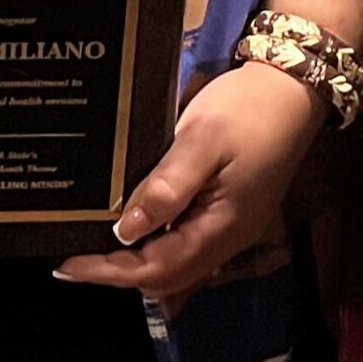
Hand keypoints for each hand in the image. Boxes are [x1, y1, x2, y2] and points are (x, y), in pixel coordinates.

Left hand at [54, 60, 328, 298]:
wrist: (294, 86)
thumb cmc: (249, 110)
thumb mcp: (202, 140)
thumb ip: (166, 188)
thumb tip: (125, 231)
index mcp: (222, 227)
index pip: (157, 270)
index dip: (111, 272)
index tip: (68, 263)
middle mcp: (227, 237)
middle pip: (167, 276)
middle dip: (119, 272)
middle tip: (75, 254)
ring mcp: (231, 224)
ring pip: (176, 260)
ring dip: (136, 259)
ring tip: (95, 241)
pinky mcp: (230, 208)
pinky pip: (186, 239)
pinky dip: (155, 239)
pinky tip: (133, 218)